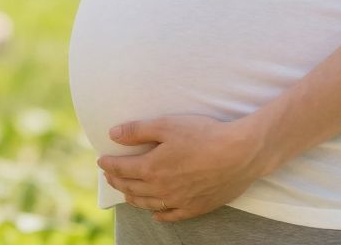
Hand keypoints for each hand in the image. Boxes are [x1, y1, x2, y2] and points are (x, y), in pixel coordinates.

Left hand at [98, 114, 275, 221]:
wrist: (240, 153)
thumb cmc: (203, 135)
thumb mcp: (166, 125)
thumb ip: (137, 130)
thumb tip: (112, 134)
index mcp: (151, 168)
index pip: (122, 168)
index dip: (109, 164)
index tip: (101, 160)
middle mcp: (162, 189)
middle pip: (131, 187)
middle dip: (117, 180)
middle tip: (109, 175)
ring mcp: (179, 201)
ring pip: (148, 204)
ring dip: (133, 197)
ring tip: (126, 192)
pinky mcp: (196, 207)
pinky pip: (171, 216)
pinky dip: (159, 214)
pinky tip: (155, 213)